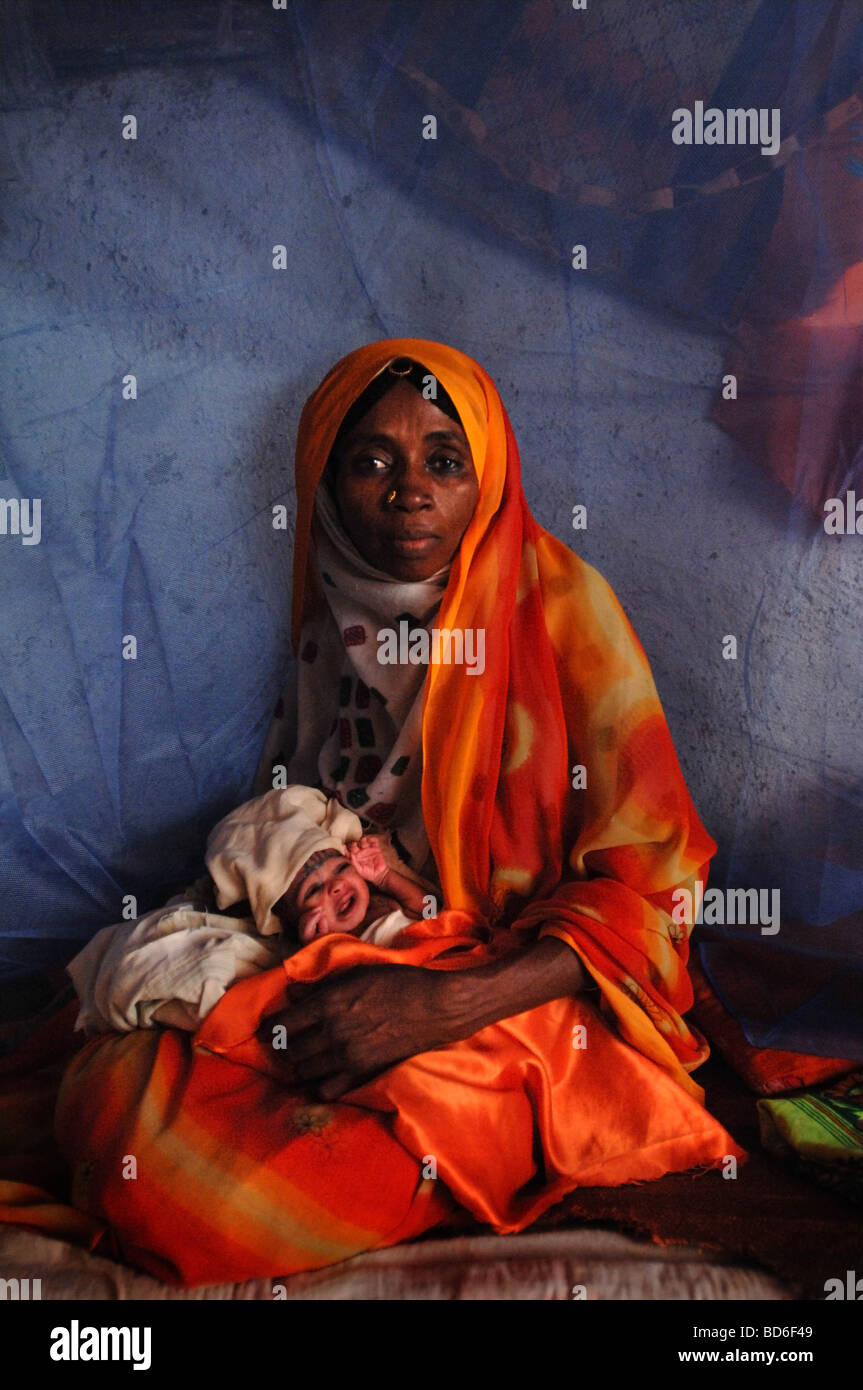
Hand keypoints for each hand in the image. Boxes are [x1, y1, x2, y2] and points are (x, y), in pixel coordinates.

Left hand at [255, 964, 474, 1099]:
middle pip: (290, 1050)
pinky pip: (325, 1090)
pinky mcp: (361, 1073)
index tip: (271, 1029)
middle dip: (288, 1045)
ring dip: (302, 1064)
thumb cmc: (395, 983)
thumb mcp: (355, 974)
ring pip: (303, 1071)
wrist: (433, 1006)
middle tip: (295, 1039)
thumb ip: (320, 986)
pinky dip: (319, 1084)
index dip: (272, 1028)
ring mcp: (346, 1056)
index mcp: (327, 1003)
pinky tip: (325, 1073)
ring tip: (310, 1055)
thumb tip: (290, 993)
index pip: (282, 1025)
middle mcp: (332, 1032)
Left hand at [345, 835, 389, 887]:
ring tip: (363, 839)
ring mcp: (368, 851)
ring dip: (363, 840)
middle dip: (354, 844)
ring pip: (364, 842)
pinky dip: (373, 839)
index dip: (346, 849)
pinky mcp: (376, 849)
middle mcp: (361, 854)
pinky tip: (371, 839)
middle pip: (356, 846)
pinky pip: (374, 842)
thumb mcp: (360, 870)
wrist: (380, 874)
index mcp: (356, 858)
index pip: (349, 853)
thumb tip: (351, 855)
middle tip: (354, 844)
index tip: (344, 846)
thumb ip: (354, 862)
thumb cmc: (369, 874)